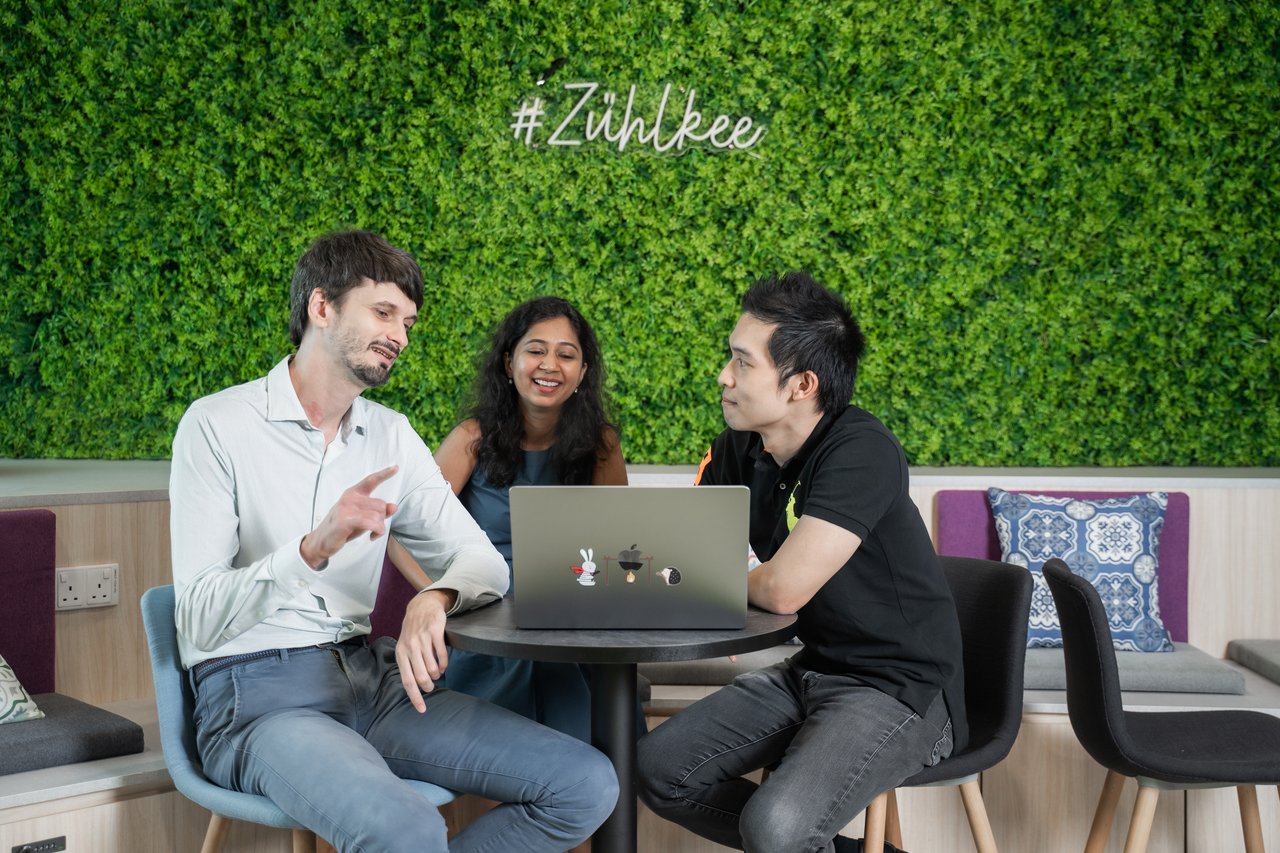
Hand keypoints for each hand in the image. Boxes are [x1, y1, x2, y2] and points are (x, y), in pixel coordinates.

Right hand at [300, 466, 398, 568]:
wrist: (321, 541)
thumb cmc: (342, 528)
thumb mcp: (362, 518)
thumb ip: (378, 511)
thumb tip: (394, 506)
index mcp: (353, 493)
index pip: (371, 480)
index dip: (384, 474)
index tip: (396, 467)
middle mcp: (350, 498)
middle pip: (381, 505)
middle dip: (382, 519)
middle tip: (373, 527)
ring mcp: (346, 508)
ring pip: (378, 515)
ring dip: (379, 528)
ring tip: (371, 533)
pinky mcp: (345, 520)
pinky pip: (371, 523)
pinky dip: (377, 531)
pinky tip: (372, 536)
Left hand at [396, 589, 455, 711]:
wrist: (421, 606)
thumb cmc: (413, 632)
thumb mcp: (405, 647)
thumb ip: (409, 664)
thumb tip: (416, 687)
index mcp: (401, 653)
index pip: (407, 681)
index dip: (415, 697)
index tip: (422, 710)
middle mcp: (410, 647)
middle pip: (420, 677)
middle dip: (428, 686)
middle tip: (431, 686)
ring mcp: (422, 639)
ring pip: (432, 667)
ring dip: (437, 674)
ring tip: (437, 673)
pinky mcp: (435, 632)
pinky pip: (442, 655)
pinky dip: (444, 664)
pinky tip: (443, 665)